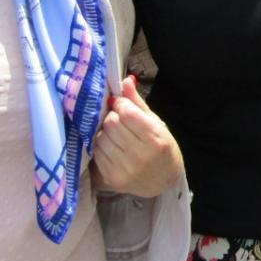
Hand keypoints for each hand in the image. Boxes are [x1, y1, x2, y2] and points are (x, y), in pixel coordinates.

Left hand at [92, 75, 183, 196]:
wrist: (164, 181)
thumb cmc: (162, 147)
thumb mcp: (155, 122)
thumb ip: (138, 102)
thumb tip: (125, 80)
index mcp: (155, 139)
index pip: (126, 113)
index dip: (121, 105)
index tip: (122, 105)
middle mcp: (140, 156)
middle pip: (111, 124)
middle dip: (112, 117)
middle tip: (119, 120)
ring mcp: (125, 169)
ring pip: (101, 137)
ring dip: (104, 132)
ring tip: (116, 134)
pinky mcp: (112, 178)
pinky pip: (96, 153)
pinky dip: (100, 145)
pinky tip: (111, 146)